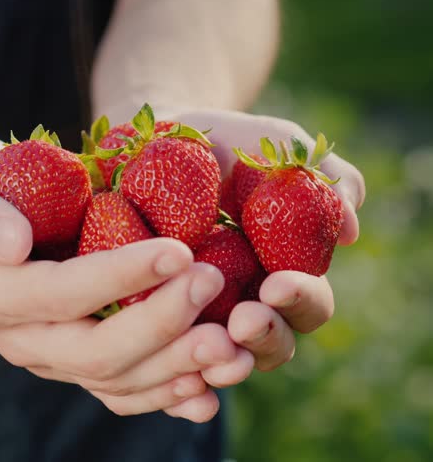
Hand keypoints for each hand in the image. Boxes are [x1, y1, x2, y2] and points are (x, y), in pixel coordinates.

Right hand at [0, 135, 254, 422]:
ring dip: (177, 369)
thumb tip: (13, 244)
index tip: (179, 252)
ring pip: (118, 381)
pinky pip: (125, 394)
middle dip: (161, 322)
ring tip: (229, 348)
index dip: (122, 276)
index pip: (65, 293)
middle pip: (98, 350)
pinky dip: (166, 399)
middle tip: (212, 285)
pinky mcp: (83, 366)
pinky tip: (206, 396)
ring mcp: (58, 359)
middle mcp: (28, 340)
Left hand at [170, 109, 364, 372]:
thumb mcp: (276, 145)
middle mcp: (249, 295)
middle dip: (264, 336)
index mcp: (284, 266)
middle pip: (273, 341)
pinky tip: (171, 369)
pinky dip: (180, 369)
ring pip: (226, 356)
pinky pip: (175, 353)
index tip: (276, 285)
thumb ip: (321, 178)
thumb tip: (350, 231)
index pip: (309, 302)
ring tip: (205, 344)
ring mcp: (206, 308)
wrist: (160, 141)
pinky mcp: (163, 311)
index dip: (300, 300)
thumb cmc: (226, 144)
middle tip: (242, 321)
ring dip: (224, 359)